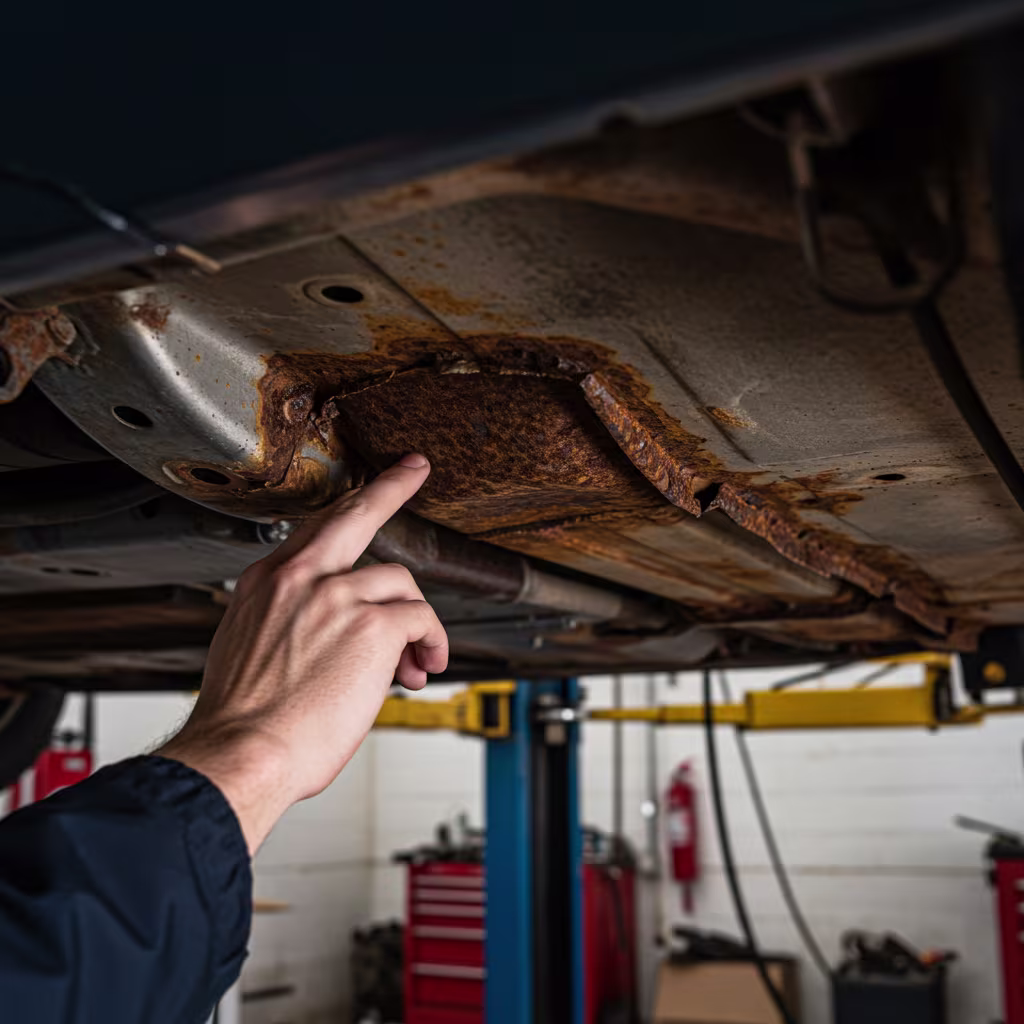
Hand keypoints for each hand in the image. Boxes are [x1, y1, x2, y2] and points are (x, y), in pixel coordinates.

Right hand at [159, 454, 447, 852]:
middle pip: (356, 515)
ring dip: (415, 623)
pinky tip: (422, 667)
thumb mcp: (248, 650)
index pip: (315, 529)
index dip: (347, 505)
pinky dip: (432, 643)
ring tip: (414, 661)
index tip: (368, 483)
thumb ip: (289, 622)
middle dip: (389, 487)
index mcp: (267, 582)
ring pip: (401, 584)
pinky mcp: (372, 623)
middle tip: (412, 470)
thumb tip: (335, 634)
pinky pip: (421, 619)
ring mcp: (337, 595)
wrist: (240, 755)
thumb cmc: (244, 719)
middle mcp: (300, 578)